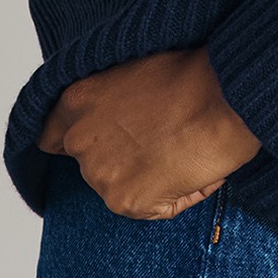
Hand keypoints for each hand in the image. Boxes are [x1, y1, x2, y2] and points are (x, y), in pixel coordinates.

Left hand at [38, 46, 262, 219]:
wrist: (227, 96)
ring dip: (144, 176)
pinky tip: (190, 167)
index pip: (50, 136)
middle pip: (88, 163)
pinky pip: (149, 207)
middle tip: (158, 138)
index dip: (75, 139)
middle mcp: (79, 138)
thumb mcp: (134, 70)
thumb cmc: (194, 73)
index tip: (99, 140)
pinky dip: (171, 195)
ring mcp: (99, 173)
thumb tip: (117, 120)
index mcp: (76, 100)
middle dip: (117, 156)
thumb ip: (110, 99)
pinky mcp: (124, 201)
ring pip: (118, 186)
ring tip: (180, 147)